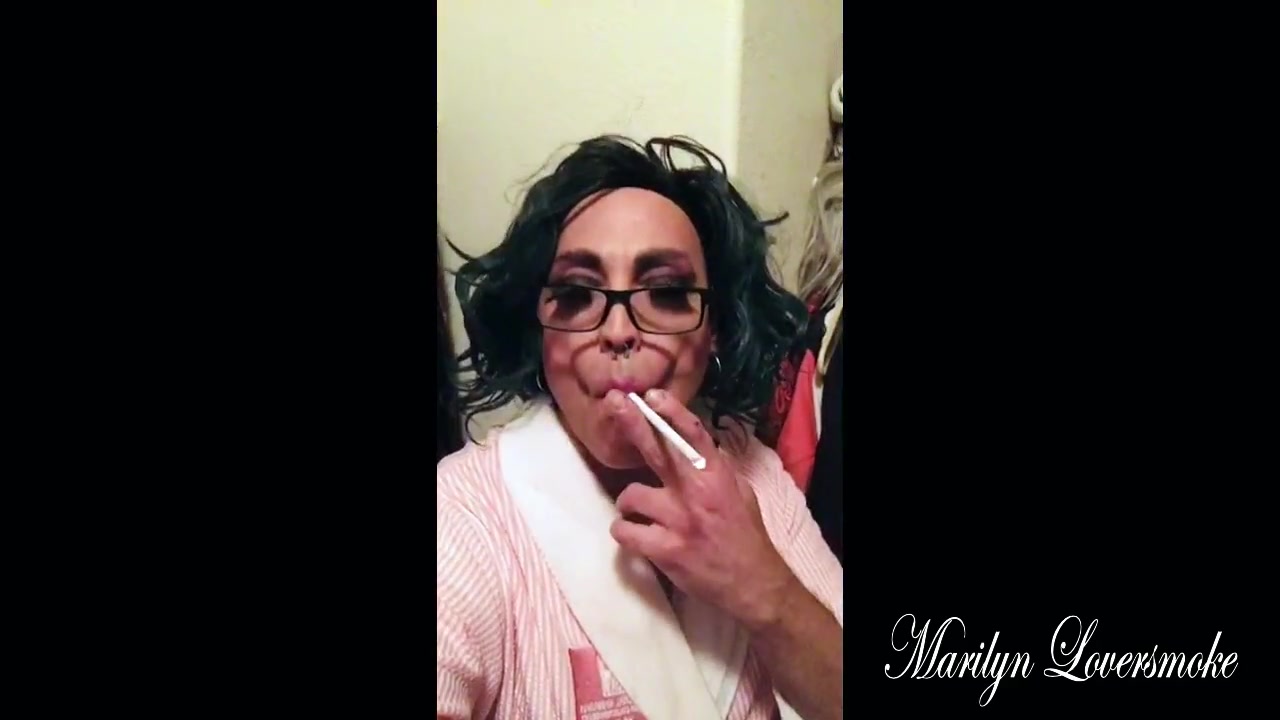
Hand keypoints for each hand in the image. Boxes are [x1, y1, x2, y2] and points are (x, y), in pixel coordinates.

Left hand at [605, 388, 798, 629]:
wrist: (752, 584)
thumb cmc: (745, 534)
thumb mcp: (739, 492)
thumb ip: (714, 469)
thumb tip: (690, 447)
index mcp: (716, 477)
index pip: (693, 436)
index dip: (671, 413)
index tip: (651, 396)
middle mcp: (696, 494)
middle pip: (657, 451)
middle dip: (633, 423)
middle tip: (614, 402)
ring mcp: (678, 522)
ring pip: (630, 497)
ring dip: (628, 504)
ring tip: (636, 512)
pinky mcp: (664, 550)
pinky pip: (625, 531)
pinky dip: (624, 532)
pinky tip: (633, 535)